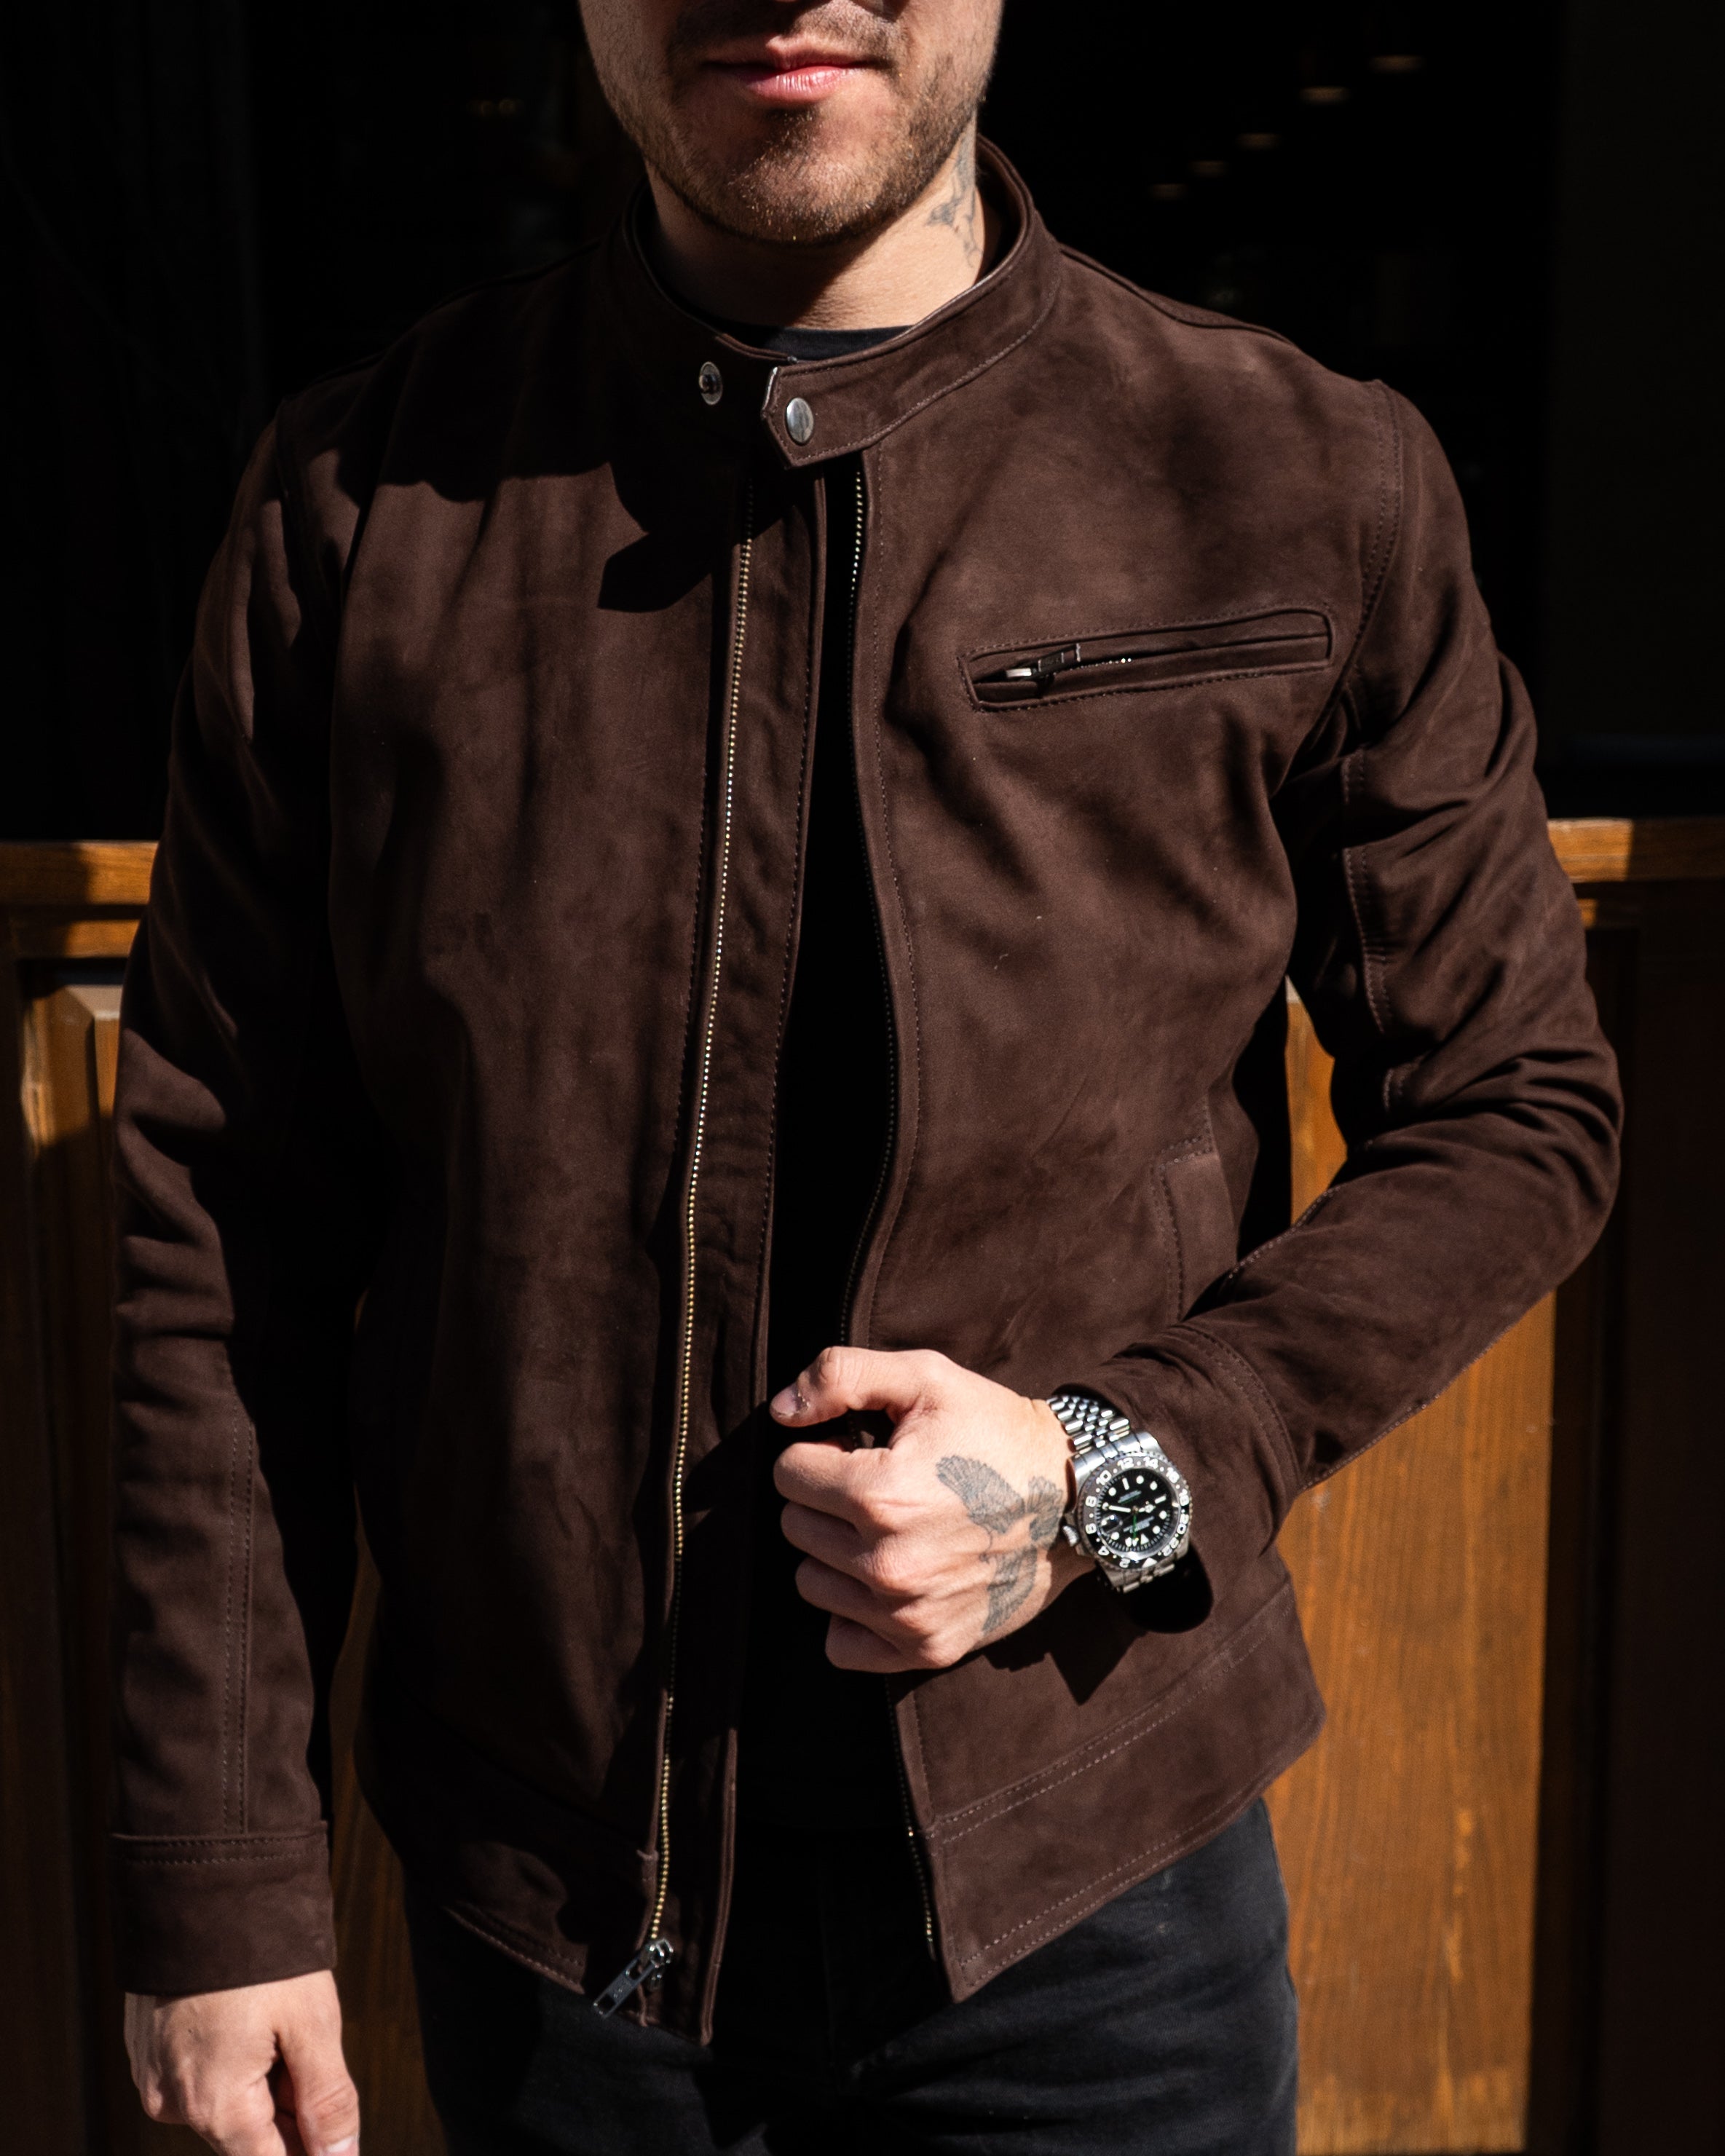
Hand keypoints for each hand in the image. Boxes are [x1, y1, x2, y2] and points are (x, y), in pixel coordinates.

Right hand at [125, 1970, 357, 2155]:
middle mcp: (175, 2103)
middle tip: (308, 2047)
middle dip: (290, 2108)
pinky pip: (198, 2074)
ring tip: (277, 2017)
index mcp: (215, 2106)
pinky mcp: (148, 2050)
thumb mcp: (312, 2023)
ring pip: (224, 2103)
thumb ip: (327, 2100)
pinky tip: (247, 2015)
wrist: (199, 1884)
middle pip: (248, 2136)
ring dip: (261, 2081)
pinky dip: (230, 2059)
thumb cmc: (258, 1948)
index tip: (334, 2134)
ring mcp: (155, 2076)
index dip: (311, 2152)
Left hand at [769, 1347, 1091, 1672]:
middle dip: (826, 1500)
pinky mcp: (926, 1648)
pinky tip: (889, 1579)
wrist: (1077, 1500)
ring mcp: (906, 1614)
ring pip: (811, 1583)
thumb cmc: (996, 1431)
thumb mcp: (926, 1378)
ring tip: (888, 1530)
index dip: (821, 1452)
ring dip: (835, 1555)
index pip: (788, 1473)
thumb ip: (841, 1376)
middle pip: (796, 1527)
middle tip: (879, 1488)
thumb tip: (780, 1410)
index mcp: (879, 1494)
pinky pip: (841, 1644)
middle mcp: (887, 1563)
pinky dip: (853, 1614)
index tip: (860, 1450)